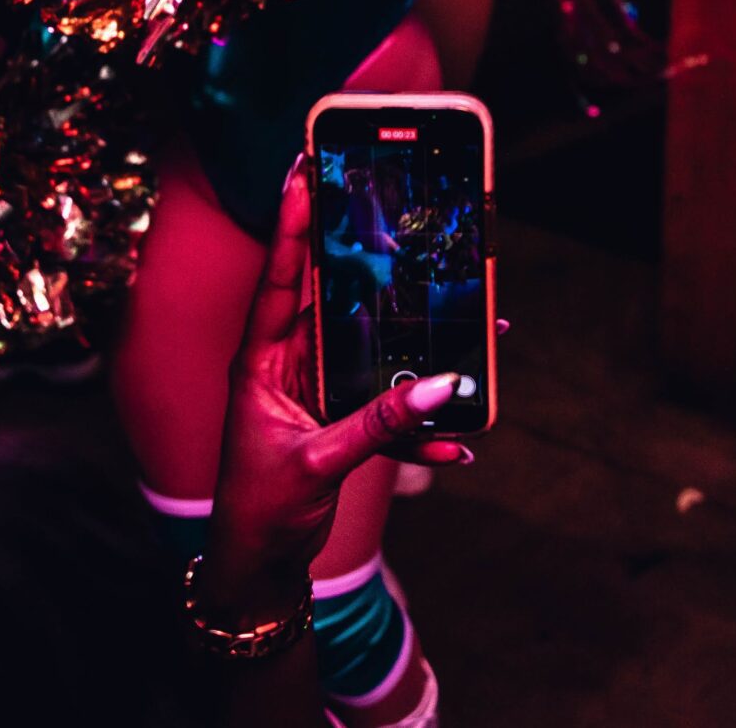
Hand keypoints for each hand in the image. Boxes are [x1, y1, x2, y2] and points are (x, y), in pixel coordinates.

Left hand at [201, 162, 469, 618]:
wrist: (258, 567)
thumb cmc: (259, 511)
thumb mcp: (317, 464)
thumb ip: (378, 425)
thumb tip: (441, 384)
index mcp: (263, 362)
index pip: (280, 278)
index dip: (292, 223)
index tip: (302, 168)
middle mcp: (290, 364)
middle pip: (338, 300)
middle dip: (377, 266)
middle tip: (404, 215)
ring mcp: (317, 390)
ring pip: (377, 352)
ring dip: (422, 350)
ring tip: (478, 327)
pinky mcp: (341, 421)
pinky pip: (390, 409)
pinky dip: (422, 423)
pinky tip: (457, 439)